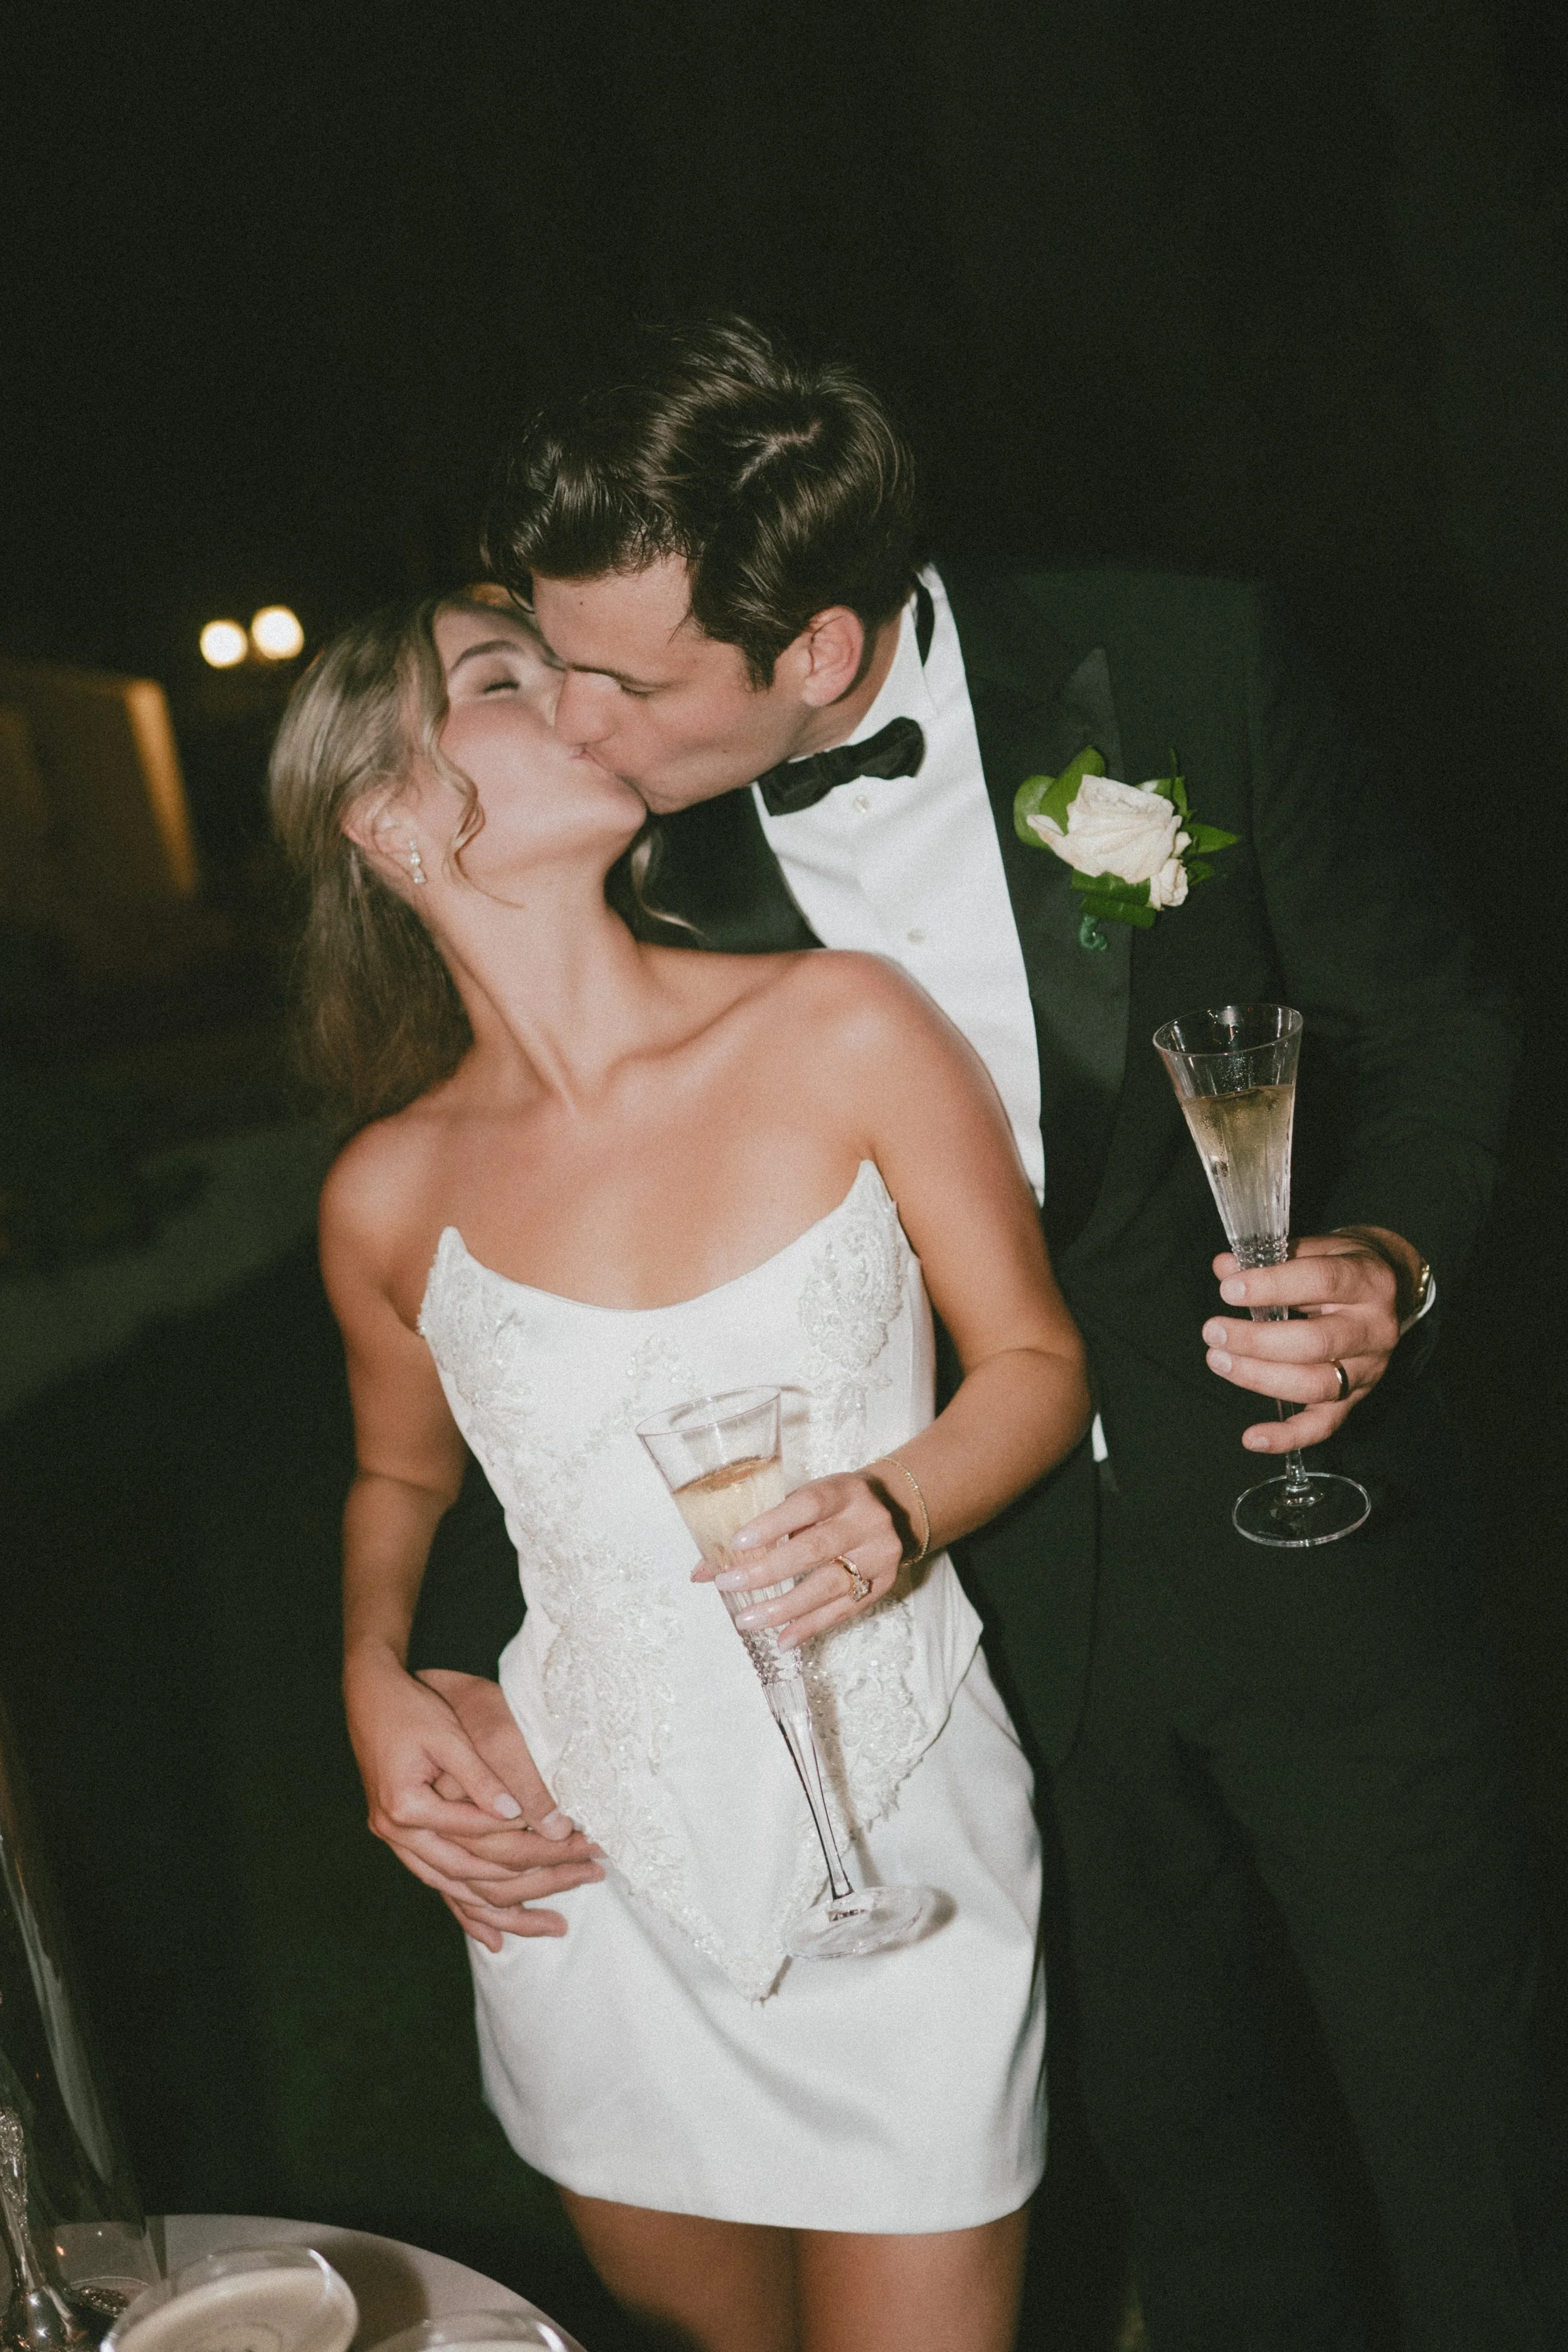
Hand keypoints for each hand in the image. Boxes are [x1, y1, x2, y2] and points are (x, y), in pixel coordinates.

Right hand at [420, 1670, 605, 1948]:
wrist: (367, 1695)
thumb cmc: (410, 1707)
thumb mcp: (448, 1735)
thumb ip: (482, 1778)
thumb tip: (525, 1816)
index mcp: (407, 1808)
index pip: (484, 1836)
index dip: (534, 1840)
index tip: (579, 1843)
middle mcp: (398, 1834)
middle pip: (475, 1875)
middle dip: (535, 1882)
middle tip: (586, 1876)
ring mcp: (398, 1842)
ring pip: (458, 1891)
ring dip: (507, 1911)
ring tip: (555, 1925)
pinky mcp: (404, 1840)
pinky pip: (440, 1885)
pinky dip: (469, 1912)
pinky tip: (496, 1939)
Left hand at [694, 1471, 906, 1647]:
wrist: (895, 1510)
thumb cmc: (835, 1506)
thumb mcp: (804, 1502)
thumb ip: (759, 1529)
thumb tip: (701, 1570)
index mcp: (842, 1491)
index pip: (807, 1504)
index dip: (773, 1524)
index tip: (737, 1542)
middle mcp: (865, 1521)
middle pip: (815, 1549)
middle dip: (767, 1571)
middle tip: (728, 1584)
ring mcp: (878, 1555)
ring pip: (829, 1585)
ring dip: (784, 1607)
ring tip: (748, 1621)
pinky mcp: (882, 1585)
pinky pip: (843, 1611)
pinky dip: (809, 1627)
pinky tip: (782, 1640)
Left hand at [1202, 1231, 1409, 1452]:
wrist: (1391, 1288)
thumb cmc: (1345, 1265)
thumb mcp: (1318, 1249)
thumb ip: (1272, 1256)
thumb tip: (1224, 1266)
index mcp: (1368, 1281)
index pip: (1321, 1281)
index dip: (1273, 1286)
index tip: (1229, 1289)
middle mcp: (1374, 1329)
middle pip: (1316, 1343)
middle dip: (1257, 1341)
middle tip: (1214, 1331)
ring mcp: (1368, 1369)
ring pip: (1315, 1385)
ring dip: (1260, 1378)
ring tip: (1218, 1360)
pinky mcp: (1356, 1398)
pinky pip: (1323, 1425)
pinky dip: (1287, 1437)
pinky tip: (1252, 1437)